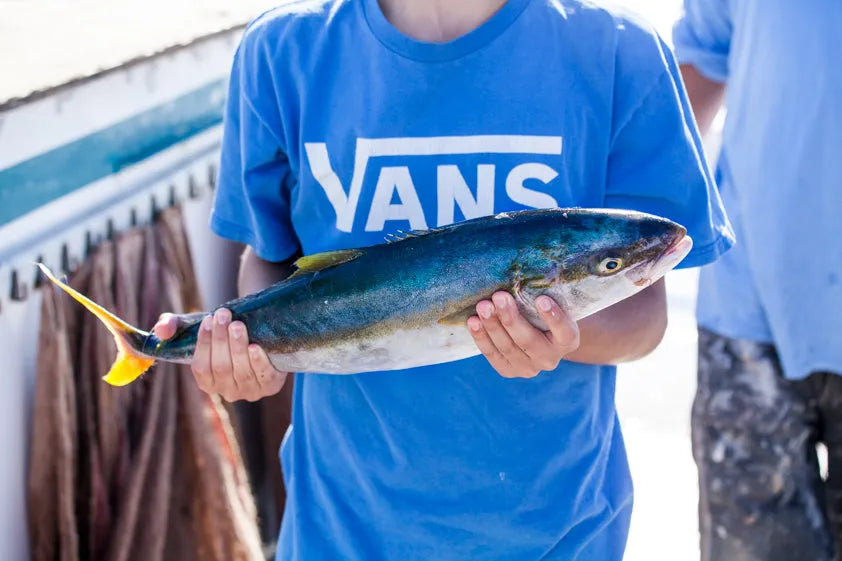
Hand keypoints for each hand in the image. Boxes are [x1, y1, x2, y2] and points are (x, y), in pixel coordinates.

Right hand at [153, 309, 288, 401]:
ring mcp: (250, 391)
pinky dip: (259, 362)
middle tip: (223, 314)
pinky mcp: (270, 386)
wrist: (258, 331)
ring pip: (242, 372)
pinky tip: (255, 347)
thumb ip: (171, 326)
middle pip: (221, 368)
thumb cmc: (222, 333)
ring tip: (238, 325)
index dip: (203, 344)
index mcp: (207, 382)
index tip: (208, 320)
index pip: (201, 368)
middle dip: (221, 340)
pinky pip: (264, 377)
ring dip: (238, 347)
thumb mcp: (196, 326)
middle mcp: (227, 391)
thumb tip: (161, 331)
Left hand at [467, 292, 579, 378]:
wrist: (538, 335)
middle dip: (511, 318)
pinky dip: (481, 337)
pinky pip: (492, 354)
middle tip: (499, 296)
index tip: (542, 299)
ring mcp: (528, 368)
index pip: (565, 332)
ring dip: (492, 325)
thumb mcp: (553, 304)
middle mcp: (549, 359)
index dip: (554, 318)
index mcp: (568, 341)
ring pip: (507, 347)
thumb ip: (542, 296)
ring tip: (483, 306)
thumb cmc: (544, 311)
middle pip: (528, 341)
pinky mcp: (508, 370)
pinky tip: (473, 321)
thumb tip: (520, 276)